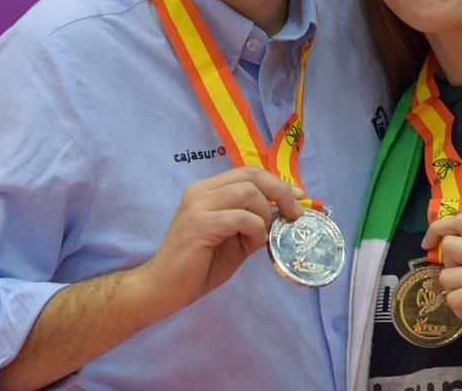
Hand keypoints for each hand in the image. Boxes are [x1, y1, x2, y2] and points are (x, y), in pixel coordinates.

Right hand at [140, 165, 303, 316]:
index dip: (277, 182)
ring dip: (265, 213)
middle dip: (280, 192)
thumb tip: (283, 216)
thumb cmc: (198, 266)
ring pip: (247, 192)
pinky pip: (240, 217)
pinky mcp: (199, 223)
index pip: (248, 172)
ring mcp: (198, 205)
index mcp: (207, 190)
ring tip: (263, 234)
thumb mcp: (235, 241)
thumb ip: (254, 224)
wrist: (163, 288)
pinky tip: (254, 243)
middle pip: (251, 175)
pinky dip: (255, 228)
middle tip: (294, 213)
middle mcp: (201, 191)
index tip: (298, 197)